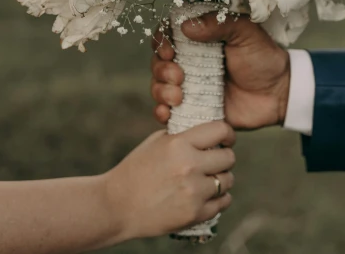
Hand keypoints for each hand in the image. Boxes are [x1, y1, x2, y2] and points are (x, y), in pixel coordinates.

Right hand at [103, 121, 235, 241]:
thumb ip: (184, 136)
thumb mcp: (156, 143)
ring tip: (209, 180)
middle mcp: (188, 166)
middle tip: (215, 161)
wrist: (116, 206)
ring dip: (222, 179)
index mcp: (178, 144)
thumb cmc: (135, 171)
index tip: (225, 139)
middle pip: (229, 157)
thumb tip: (210, 133)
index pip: (220, 131)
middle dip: (224, 158)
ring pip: (228, 180)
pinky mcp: (194, 213)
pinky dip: (219, 199)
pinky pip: (223, 202)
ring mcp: (193, 192)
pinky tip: (207, 195)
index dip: (227, 134)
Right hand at [150, 14, 290, 129]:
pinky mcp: (193, 108)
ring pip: (158, 86)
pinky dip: (161, 112)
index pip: (167, 35)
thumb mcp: (246, 33)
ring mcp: (190, 86)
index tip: (170, 52)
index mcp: (199, 39)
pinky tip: (167, 113)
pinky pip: (167, 111)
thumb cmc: (264, 59)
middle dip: (161, 70)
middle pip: (158, 62)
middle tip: (179, 78)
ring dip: (160, 91)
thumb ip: (219, 24)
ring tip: (178, 97)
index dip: (162, 42)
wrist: (279, 94)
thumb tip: (186, 26)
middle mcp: (189, 61)